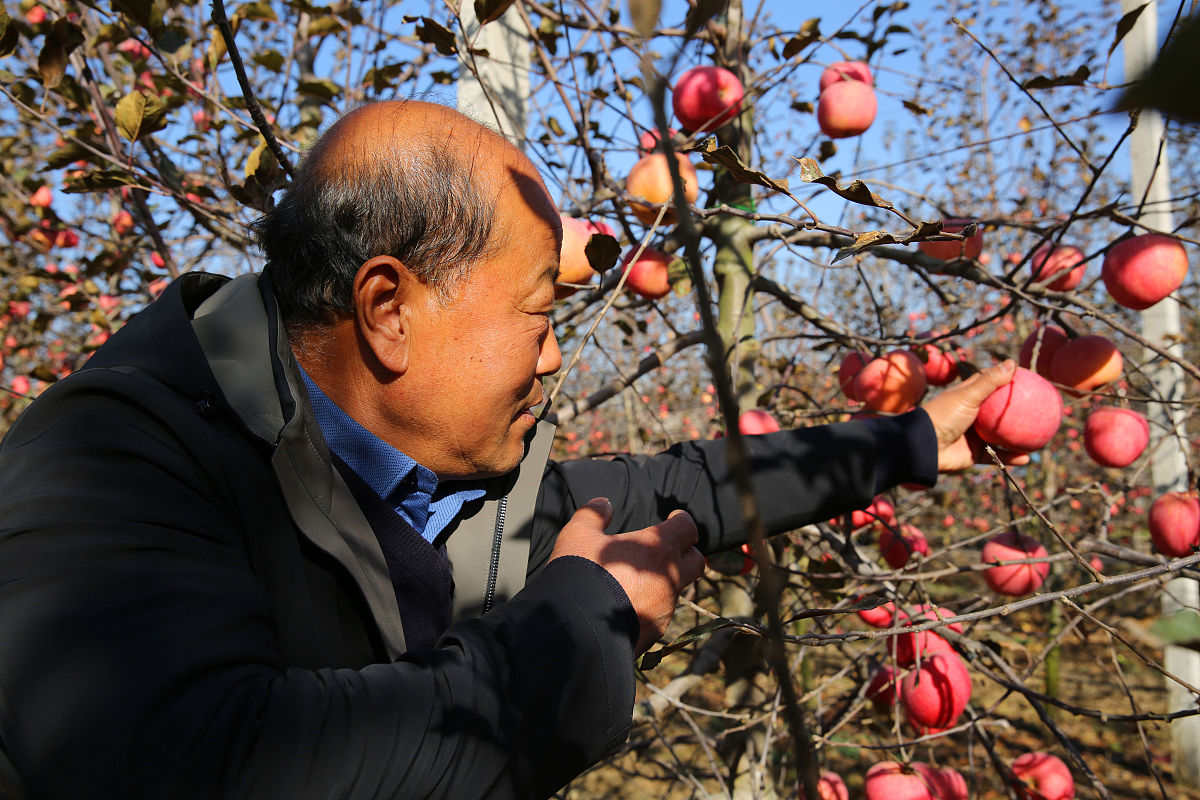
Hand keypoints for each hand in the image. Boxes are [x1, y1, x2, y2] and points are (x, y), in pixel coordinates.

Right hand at [549, 498, 704, 654]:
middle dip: (685, 553)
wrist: (576, 629)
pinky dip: (648, 608)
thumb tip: (603, 504)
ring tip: (637, 582)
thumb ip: (592, 515)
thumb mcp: (577, 535)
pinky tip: (626, 608)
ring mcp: (665, 608)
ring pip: (676, 591)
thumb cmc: (580, 574)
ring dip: (663, 583)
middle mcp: (669, 578)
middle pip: (696, 561)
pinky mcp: (655, 632)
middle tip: (665, 550)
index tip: (673, 518)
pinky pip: (658, 615)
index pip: (687, 528)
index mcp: (658, 549)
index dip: (681, 521)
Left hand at [920, 359, 1030, 471]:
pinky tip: (1027, 458)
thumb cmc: (943, 415)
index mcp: (968, 397)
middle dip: (1018, 411)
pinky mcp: (974, 454)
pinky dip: (1011, 458)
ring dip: (1019, 437)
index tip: (1029, 379)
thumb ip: (989, 381)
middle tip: (1040, 409)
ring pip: (1002, 436)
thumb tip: (1013, 363)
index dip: (1007, 380)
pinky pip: (997, 457)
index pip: (990, 384)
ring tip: (1040, 437)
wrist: (924, 447)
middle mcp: (973, 415)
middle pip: (999, 411)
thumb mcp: (967, 395)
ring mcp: (974, 435)